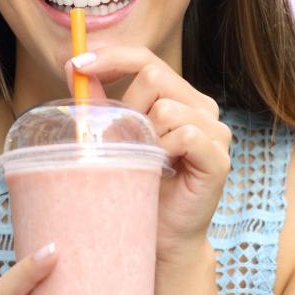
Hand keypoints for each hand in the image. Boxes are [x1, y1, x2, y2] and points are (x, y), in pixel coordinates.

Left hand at [65, 47, 231, 265]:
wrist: (161, 237)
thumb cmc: (140, 187)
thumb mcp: (116, 138)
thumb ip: (101, 105)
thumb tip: (74, 67)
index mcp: (180, 97)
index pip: (146, 59)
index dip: (112, 57)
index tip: (78, 63)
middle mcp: (202, 107)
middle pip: (154, 76)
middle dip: (127, 106)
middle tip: (121, 141)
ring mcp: (216, 132)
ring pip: (167, 107)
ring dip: (144, 134)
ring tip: (145, 160)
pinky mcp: (219, 158)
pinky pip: (185, 135)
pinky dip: (164, 150)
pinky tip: (161, 168)